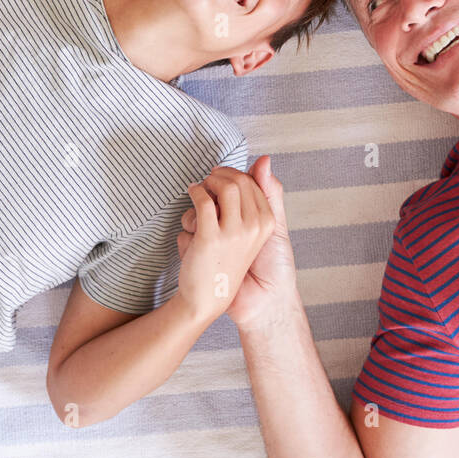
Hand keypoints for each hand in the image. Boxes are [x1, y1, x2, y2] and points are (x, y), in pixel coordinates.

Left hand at [176, 165, 276, 327]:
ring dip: (207, 183)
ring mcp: (234, 233)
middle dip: (219, 175)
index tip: (220, 177)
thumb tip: (264, 159)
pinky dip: (194, 193)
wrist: (209, 298)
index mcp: (267, 223)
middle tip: (207, 181)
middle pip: (238, 181)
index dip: (233, 175)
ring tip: (199, 190)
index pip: (252, 183)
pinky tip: (191, 197)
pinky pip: (201, 201)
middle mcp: (255, 226)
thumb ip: (261, 195)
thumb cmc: (227, 262)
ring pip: (222, 187)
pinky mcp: (210, 238)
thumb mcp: (251, 230)